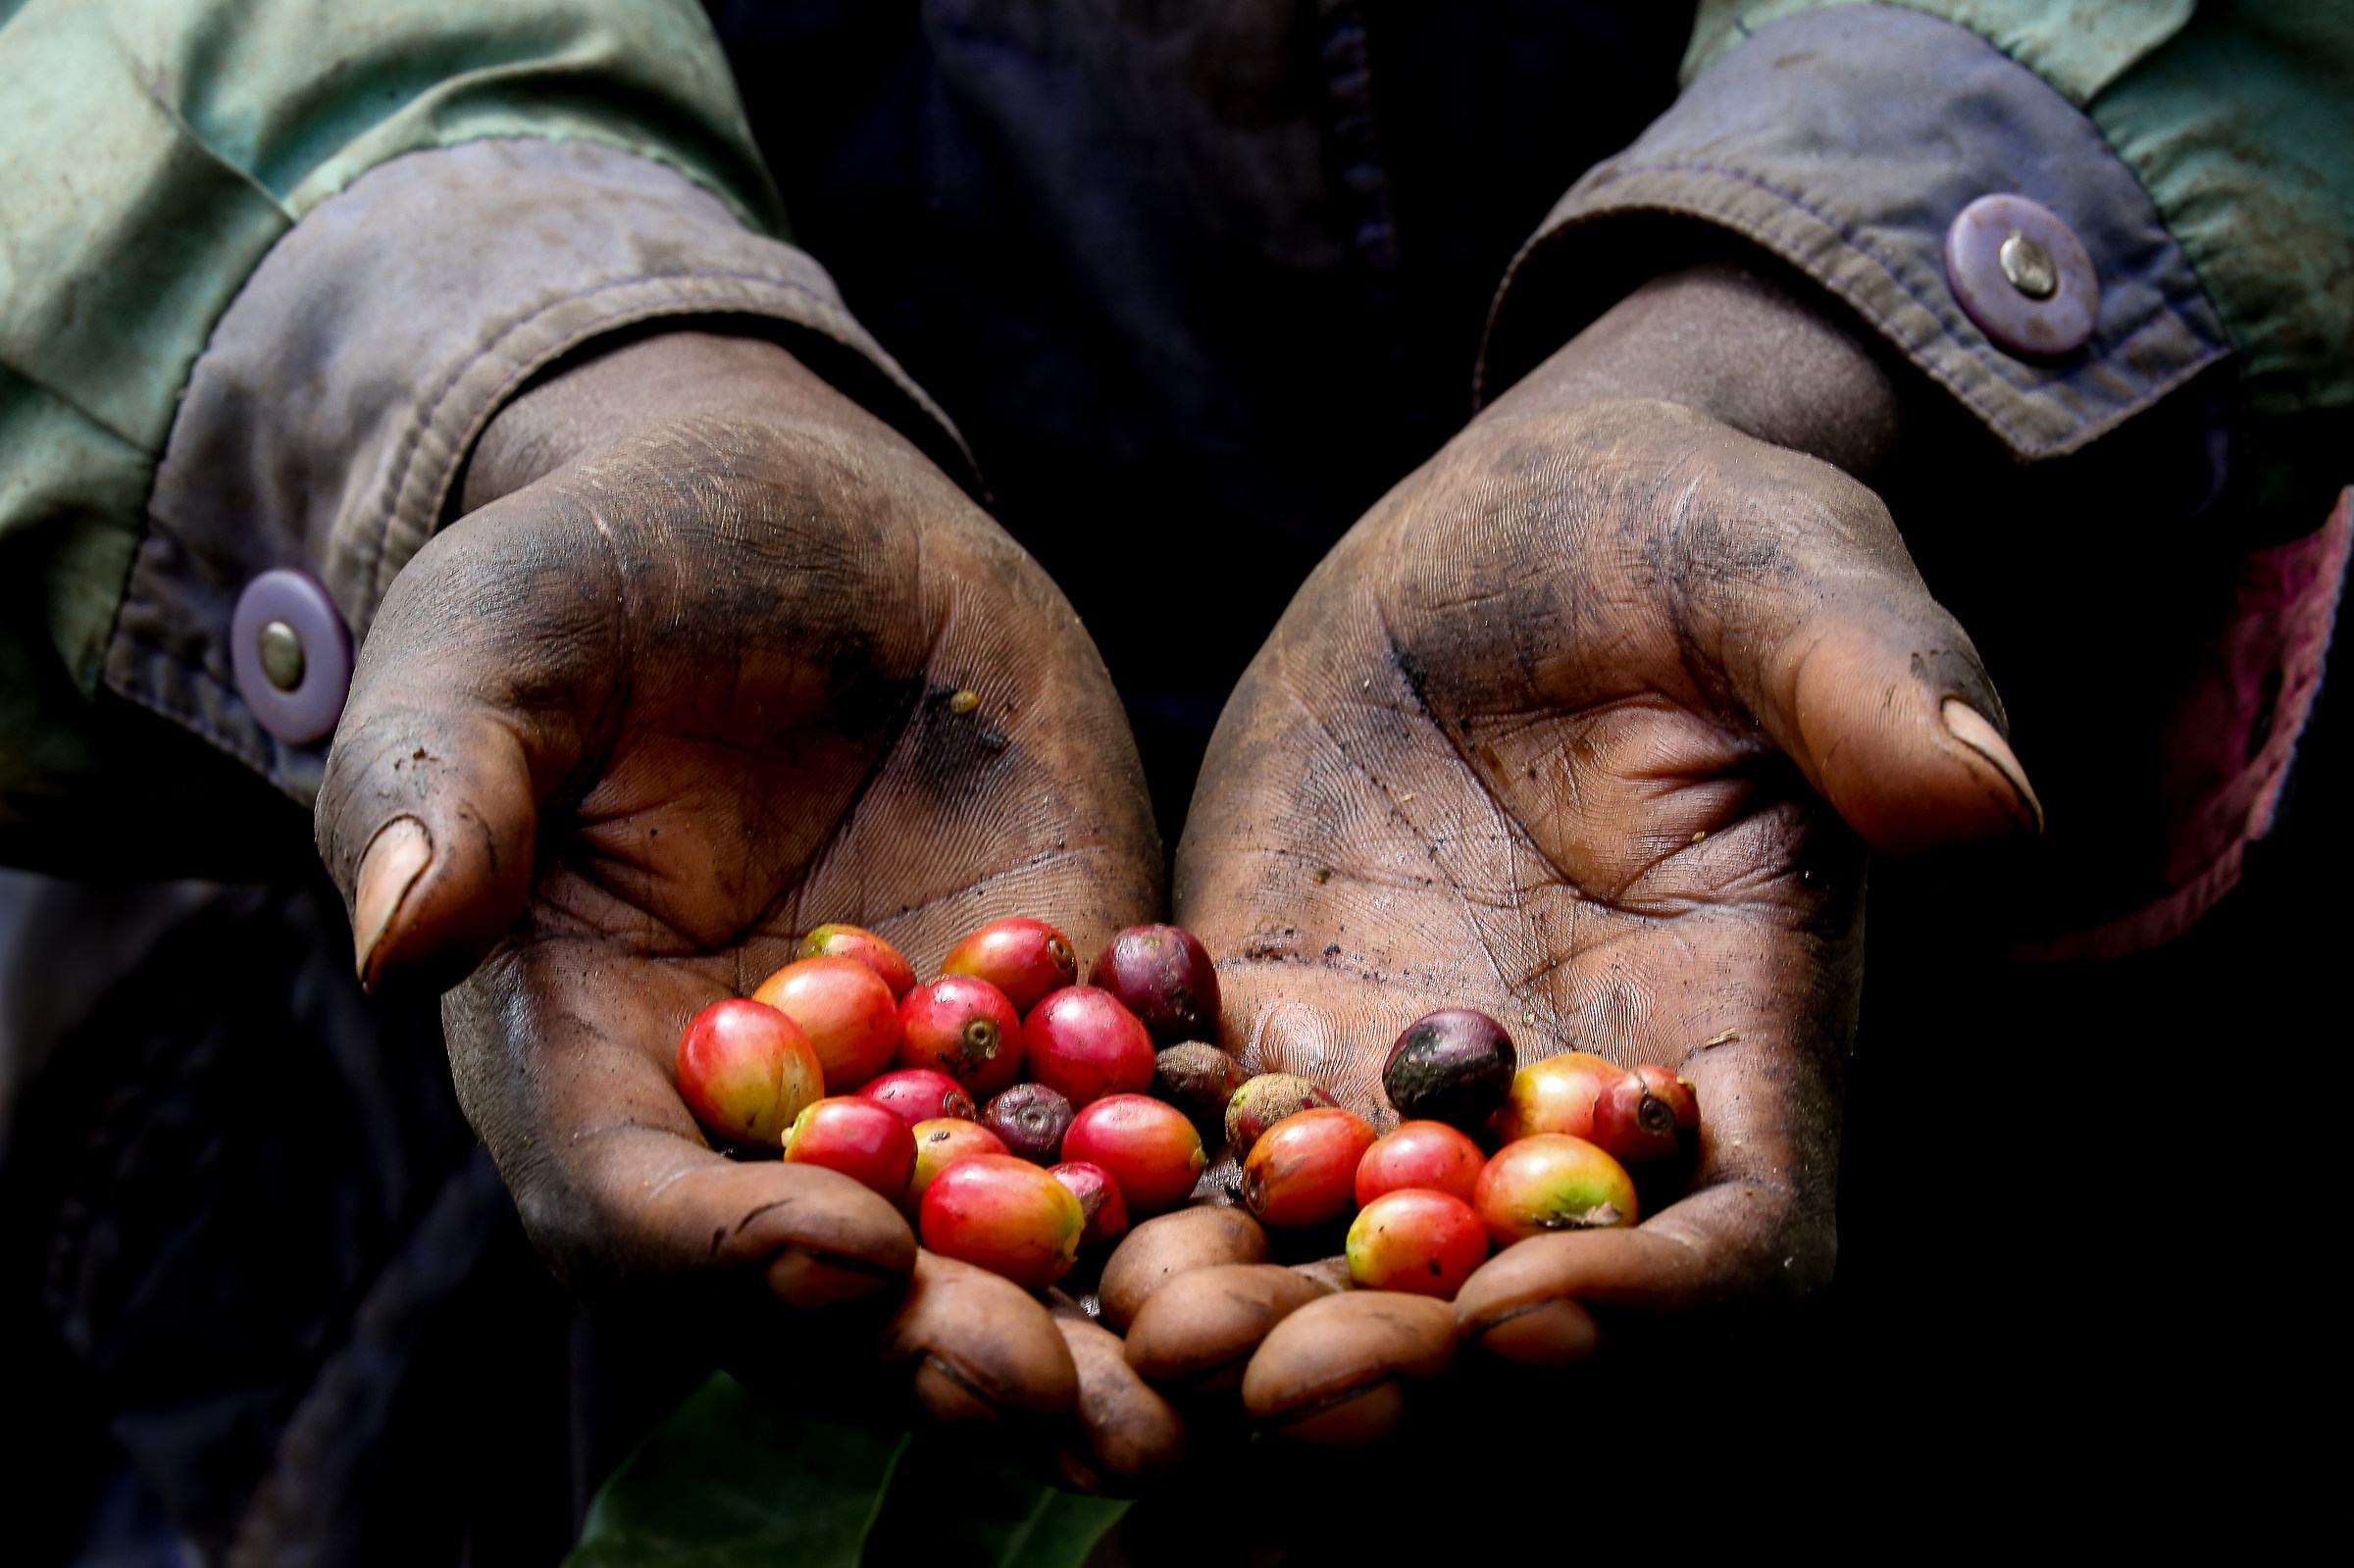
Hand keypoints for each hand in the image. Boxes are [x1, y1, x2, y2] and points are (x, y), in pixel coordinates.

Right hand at [315, 332, 1159, 1433]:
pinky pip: (1138, 1107)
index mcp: (592, 1062)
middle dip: (937, 1342)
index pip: (631, 1204)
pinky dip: (1210, 1177)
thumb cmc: (597, 573)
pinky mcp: (1066, 1003)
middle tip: (1051, 1397)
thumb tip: (394, 939)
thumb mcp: (494, 644)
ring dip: (1096, 1325)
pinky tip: (1303, 1223)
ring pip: (1003, 1238)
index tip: (839, 1245)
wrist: (788, 518)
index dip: (723, 1247)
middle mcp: (765, 1113)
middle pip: (836, 1279)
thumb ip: (442, 786)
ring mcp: (926, 1072)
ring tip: (1195, 1391)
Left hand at [1168, 265, 2040, 1419]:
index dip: (1657, 1312)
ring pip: (1341, 1270)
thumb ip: (1875, 684)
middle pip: (1519, 1314)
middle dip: (1412, 1374)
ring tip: (1142, 1347)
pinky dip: (1137, 1212)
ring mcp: (1414, 1086)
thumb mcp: (1785, 566)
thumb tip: (1989, 800)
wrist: (1517, 529)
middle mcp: (1574, 1114)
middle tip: (1281, 1394)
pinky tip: (1035, 1243)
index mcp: (1742, 1042)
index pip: (1747, 1246)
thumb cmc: (1692, 528)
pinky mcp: (1275, 1027)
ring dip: (1251, 1331)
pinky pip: (1203, 1151)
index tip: (1525, 1320)